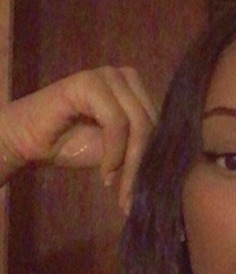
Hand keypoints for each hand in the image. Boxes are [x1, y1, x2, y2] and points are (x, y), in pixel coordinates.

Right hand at [0, 67, 156, 212]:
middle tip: (130, 197)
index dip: (157, 159)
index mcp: (136, 89)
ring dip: (130, 163)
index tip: (145, 193)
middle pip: (152, 123)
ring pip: (138, 123)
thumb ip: (140, 150)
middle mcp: (126, 77)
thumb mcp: (115, 151)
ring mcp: (108, 76)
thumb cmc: (69, 143)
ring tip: (116, 186)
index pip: (161, 123)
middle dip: (143, 165)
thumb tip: (170, 170)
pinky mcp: (89, 82)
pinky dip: (114, 151)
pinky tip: (104, 171)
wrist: (26, 139)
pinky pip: (116, 121)